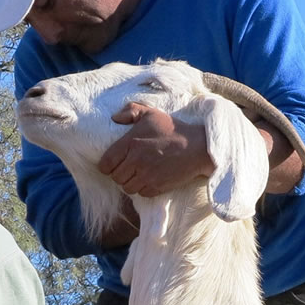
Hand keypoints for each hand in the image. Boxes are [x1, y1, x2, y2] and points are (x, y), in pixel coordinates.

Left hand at [98, 103, 213, 196]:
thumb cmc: (174, 130)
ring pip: (127, 188)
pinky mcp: (157, 187)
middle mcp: (136, 161)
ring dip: (131, 182)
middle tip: (128, 168)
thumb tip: (115, 118)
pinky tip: (149, 179)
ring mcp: (147, 176)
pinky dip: (143, 188)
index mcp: (131, 143)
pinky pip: (142, 193)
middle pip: (116, 177)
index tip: (113, 163)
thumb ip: (131, 111)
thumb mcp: (152, 113)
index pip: (106, 163)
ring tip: (138, 174)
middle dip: (120, 173)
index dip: (107, 165)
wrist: (198, 148)